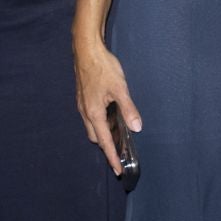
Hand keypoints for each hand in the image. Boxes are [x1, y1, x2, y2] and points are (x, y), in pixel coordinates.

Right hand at [74, 40, 142, 173]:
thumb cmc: (103, 68)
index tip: (118, 170)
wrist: (86, 50)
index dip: (112, 157)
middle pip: (97, 137)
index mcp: (94, 114)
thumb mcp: (120, 88)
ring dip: (105, 134)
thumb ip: (128, 109)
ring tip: (119, 137)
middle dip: (107, 147)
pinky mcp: (84, 98)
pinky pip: (92, 117)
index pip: (105, 142)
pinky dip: (102, 123)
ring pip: (93, 127)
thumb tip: (137, 128)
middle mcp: (85, 113)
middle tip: (121, 153)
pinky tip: (112, 117)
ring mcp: (83, 105)